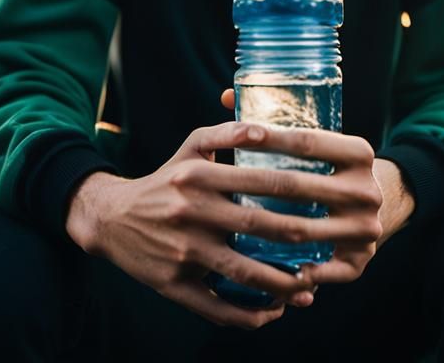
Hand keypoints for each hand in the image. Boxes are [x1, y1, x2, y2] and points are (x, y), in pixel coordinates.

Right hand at [66, 120, 380, 327]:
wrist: (112, 218)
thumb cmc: (166, 177)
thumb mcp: (192, 146)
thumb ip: (229, 132)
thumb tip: (267, 128)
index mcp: (200, 177)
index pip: (261, 183)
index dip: (300, 192)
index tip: (329, 199)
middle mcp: (191, 214)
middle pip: (258, 229)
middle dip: (300, 240)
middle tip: (331, 245)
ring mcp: (182, 253)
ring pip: (242, 274)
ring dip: (280, 284)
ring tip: (309, 288)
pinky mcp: (172, 285)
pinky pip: (216, 306)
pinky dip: (247, 315)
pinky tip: (272, 313)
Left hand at [221, 89, 398, 269]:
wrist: (378, 202)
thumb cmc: (331, 167)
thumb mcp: (321, 141)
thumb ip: (277, 119)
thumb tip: (225, 94)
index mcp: (359, 152)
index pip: (308, 141)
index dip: (270, 137)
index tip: (237, 136)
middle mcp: (368, 189)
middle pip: (301, 186)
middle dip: (257, 185)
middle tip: (219, 186)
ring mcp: (366, 226)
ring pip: (306, 231)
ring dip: (266, 232)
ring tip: (230, 225)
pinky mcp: (360, 259)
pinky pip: (323, 271)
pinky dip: (295, 272)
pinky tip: (266, 269)